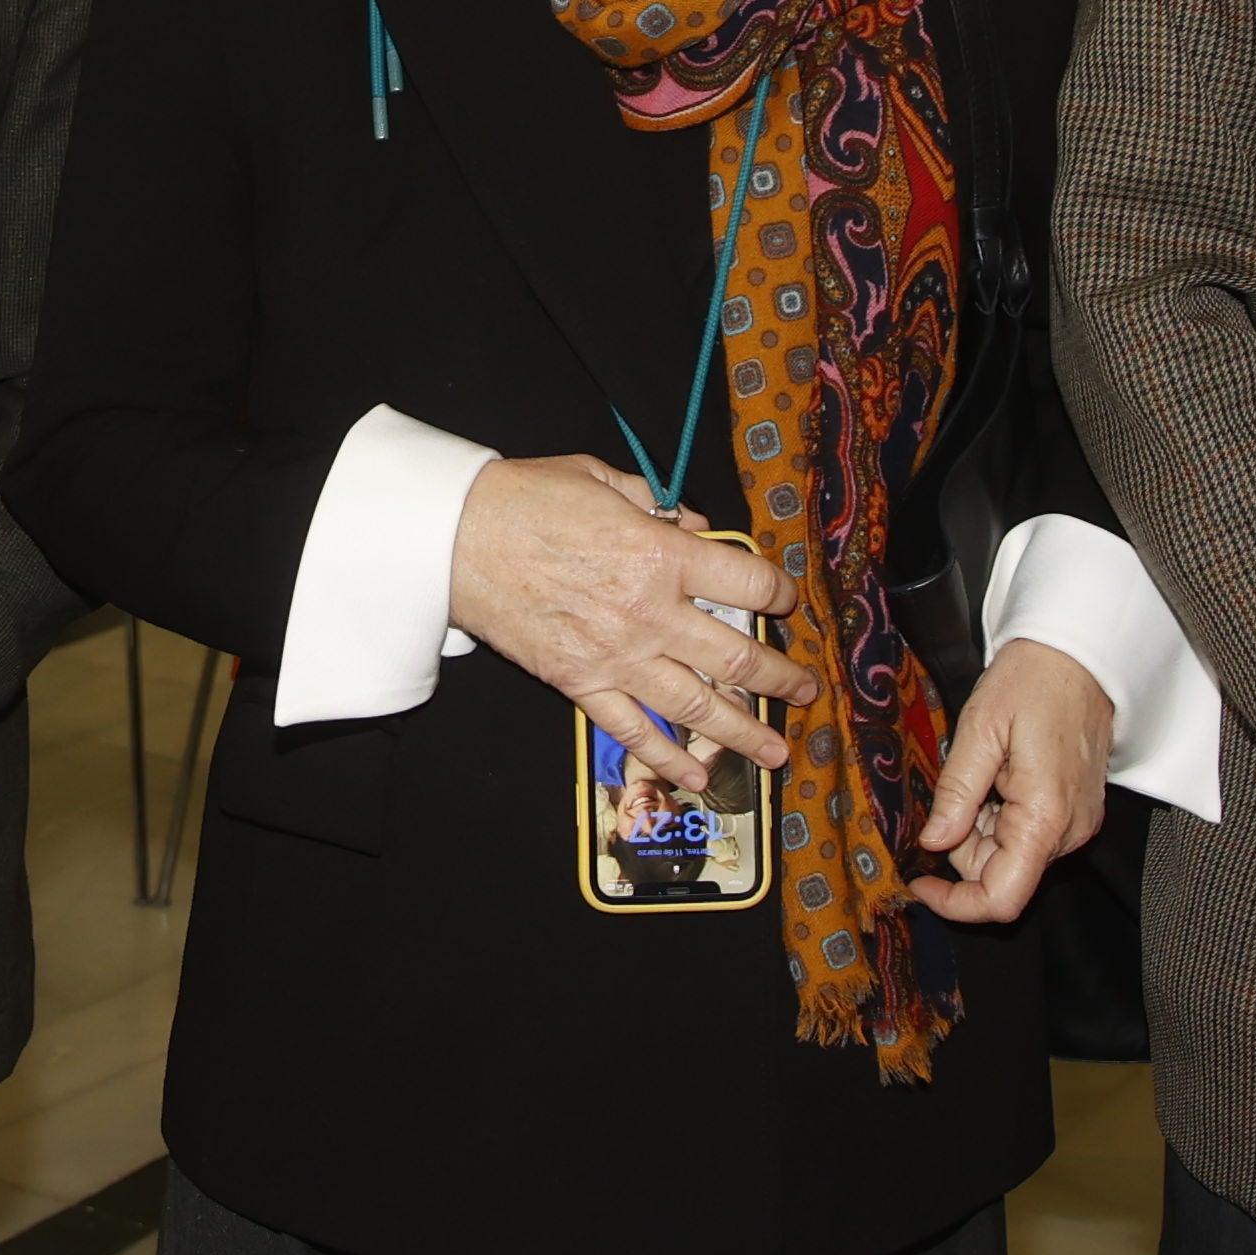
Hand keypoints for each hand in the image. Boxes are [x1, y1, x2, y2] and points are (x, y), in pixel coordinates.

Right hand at [451, 454, 803, 796]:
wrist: (452, 538)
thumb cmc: (525, 499)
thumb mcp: (602, 479)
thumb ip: (659, 505)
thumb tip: (695, 527)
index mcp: (661, 555)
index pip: (746, 583)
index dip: (777, 593)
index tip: (783, 601)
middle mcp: (649, 612)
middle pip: (736, 656)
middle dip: (779, 677)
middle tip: (804, 689)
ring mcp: (616, 655)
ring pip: (697, 705)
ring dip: (743, 731)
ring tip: (774, 750)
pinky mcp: (580, 683)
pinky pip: (632, 729)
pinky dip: (666, 756)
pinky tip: (695, 775)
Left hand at [911, 639, 1111, 922]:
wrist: (1080, 655)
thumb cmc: (1033, 681)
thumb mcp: (980, 729)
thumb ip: (956, 793)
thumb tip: (933, 842)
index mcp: (1044, 818)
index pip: (1001, 897)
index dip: (955, 903)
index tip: (919, 881)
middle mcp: (1069, 831)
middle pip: (1000, 874)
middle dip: (963, 844)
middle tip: (956, 786)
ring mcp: (1076, 823)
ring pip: (1011, 854)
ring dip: (982, 826)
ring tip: (985, 768)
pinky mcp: (1076, 811)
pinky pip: (1028, 834)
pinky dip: (1002, 815)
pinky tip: (1001, 774)